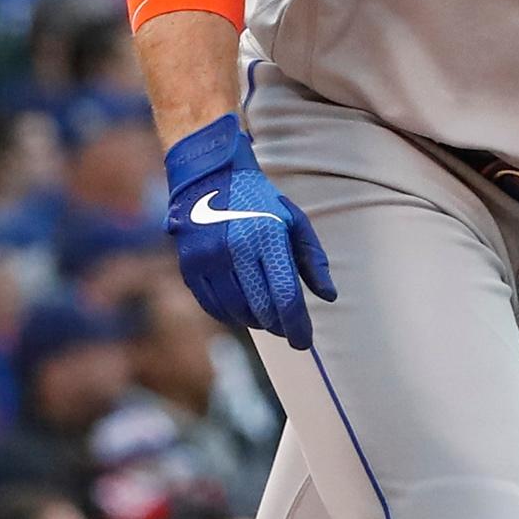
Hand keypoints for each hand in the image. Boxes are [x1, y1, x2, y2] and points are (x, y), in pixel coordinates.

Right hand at [164, 113, 335, 350]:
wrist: (209, 177)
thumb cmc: (258, 201)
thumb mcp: (293, 221)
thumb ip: (312, 260)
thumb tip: (328, 296)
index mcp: (267, 237)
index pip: (285, 297)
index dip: (297, 326)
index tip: (305, 341)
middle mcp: (236, 249)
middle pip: (262, 310)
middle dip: (280, 326)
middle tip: (289, 329)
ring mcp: (209, 259)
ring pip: (237, 312)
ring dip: (257, 322)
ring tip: (267, 317)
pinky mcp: (190, 266)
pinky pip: (213, 307)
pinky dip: (231, 316)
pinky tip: (242, 311)